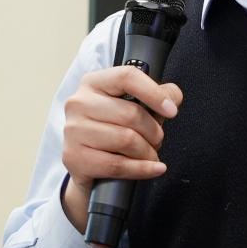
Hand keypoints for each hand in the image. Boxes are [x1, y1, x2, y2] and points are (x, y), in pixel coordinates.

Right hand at [60, 66, 182, 232]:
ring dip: (148, 152)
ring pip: (126, 140)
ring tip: (151, 154)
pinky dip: (142, 169)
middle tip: (158, 140)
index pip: (127, 77)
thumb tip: (173, 97)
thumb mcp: (132, 104)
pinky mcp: (74, 157)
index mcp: (94, 82)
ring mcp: (73, 131)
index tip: (172, 110)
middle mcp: (79, 103)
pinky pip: (117, 165)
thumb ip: (157, 94)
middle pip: (131, 114)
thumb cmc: (111, 126)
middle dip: (154, 131)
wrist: (85, 158)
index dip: (154, 93)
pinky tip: (154, 168)